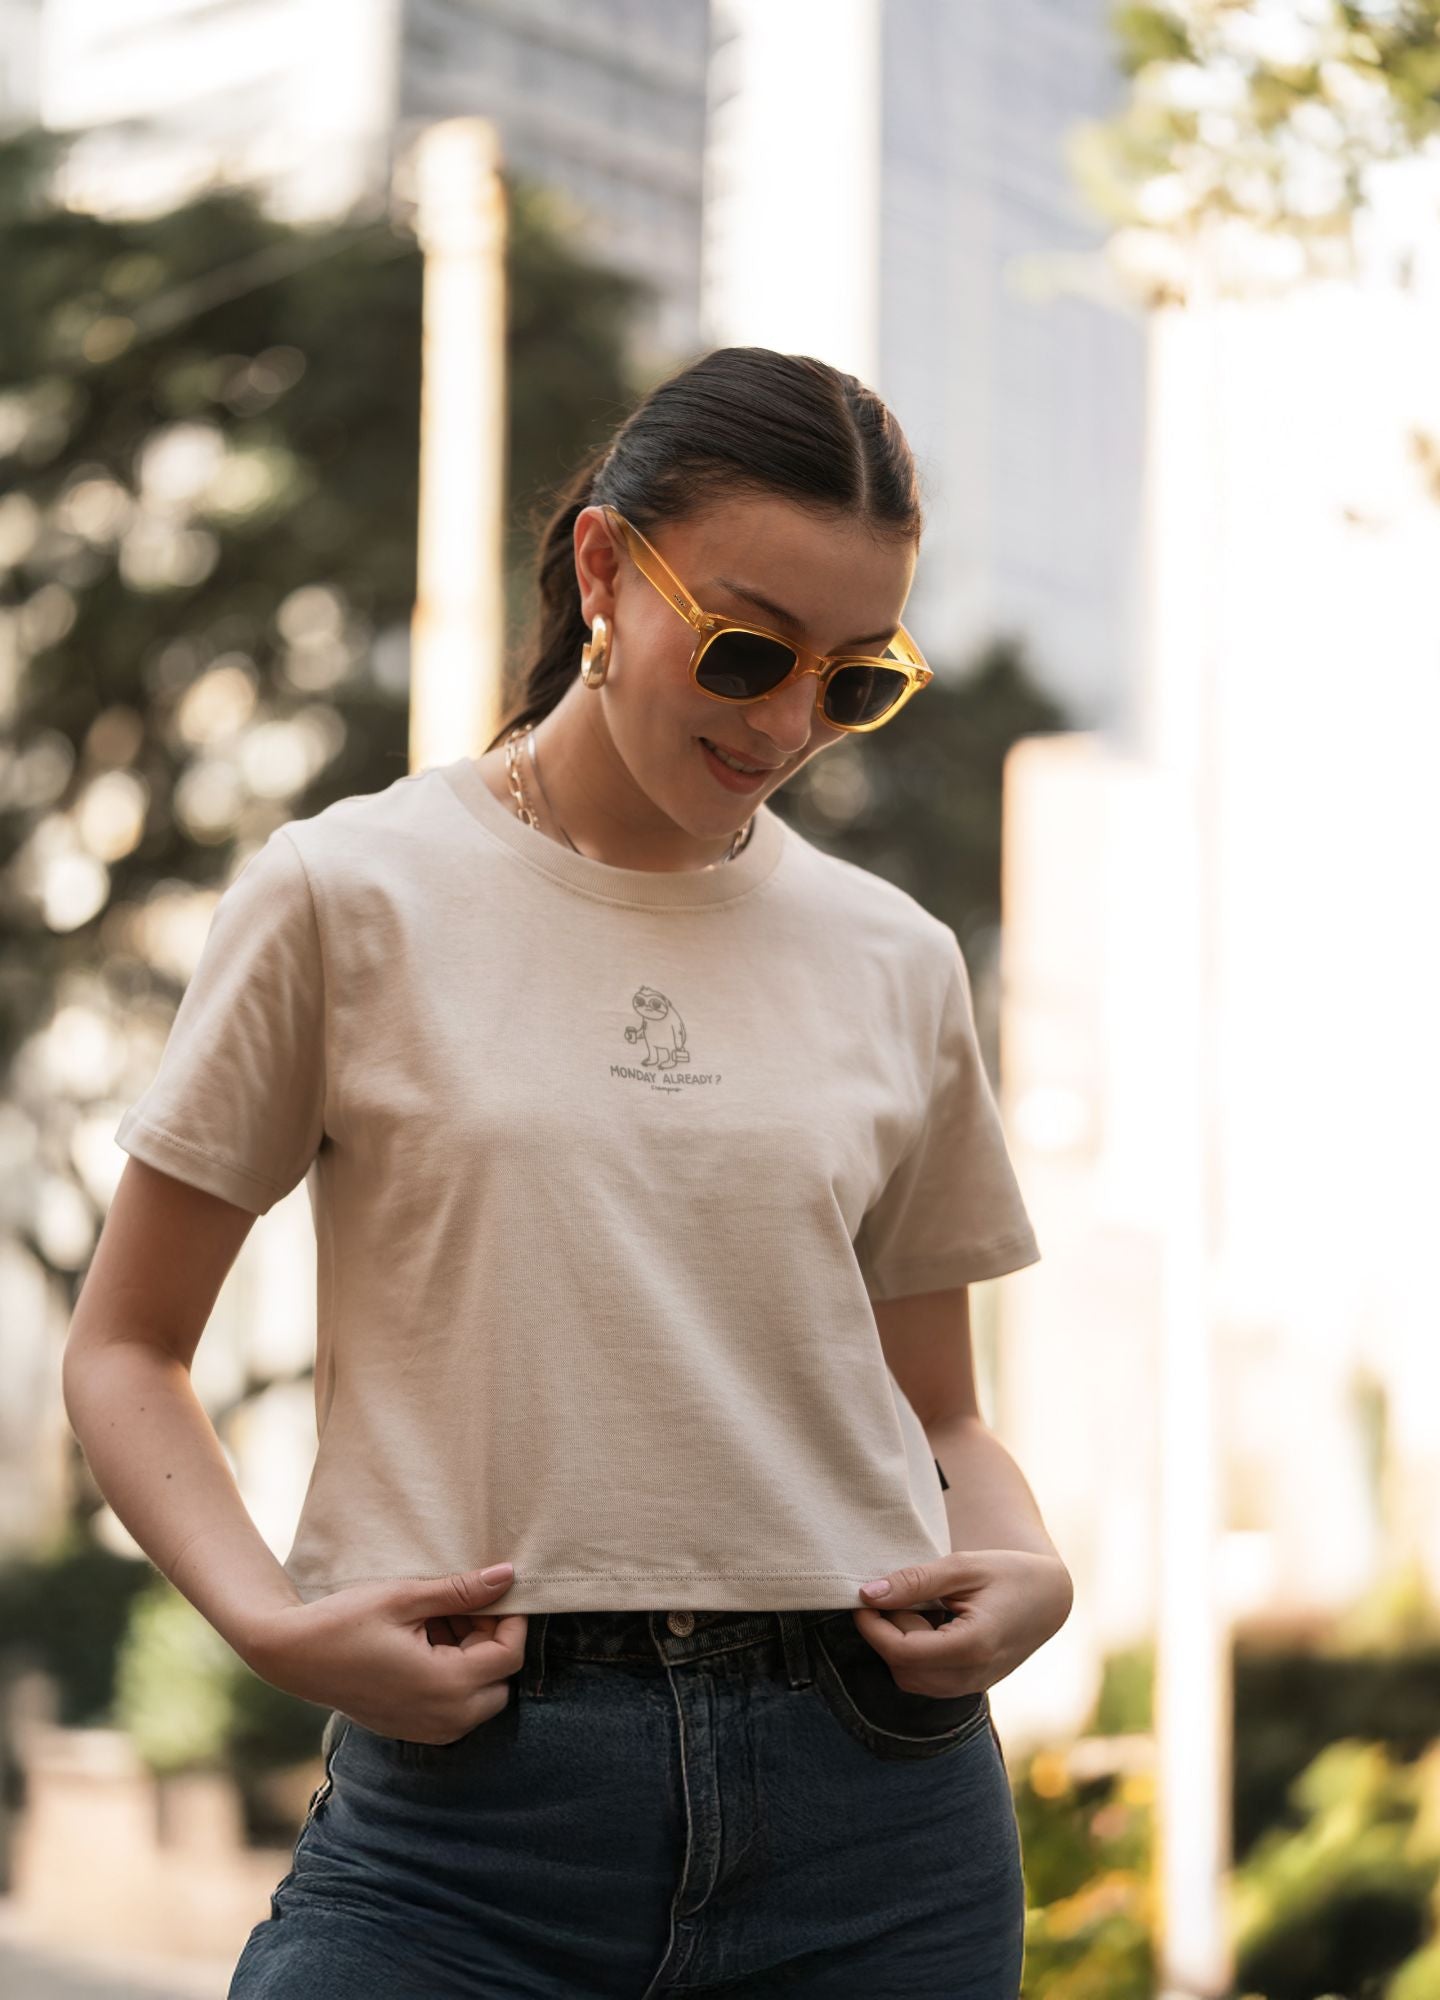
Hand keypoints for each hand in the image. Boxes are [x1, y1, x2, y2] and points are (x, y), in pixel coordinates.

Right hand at [244, 1564, 526, 1744]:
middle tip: (462, 1607)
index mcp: (446, 1686)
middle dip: (491, 1641)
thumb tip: (508, 1576)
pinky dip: (453, 1676)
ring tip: (438, 1620)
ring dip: (472, 1659)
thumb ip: (462, 1591)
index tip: (494, 1591)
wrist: (292, 1655)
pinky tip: (426, 1643)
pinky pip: (456, 1709)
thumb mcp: (406, 1597)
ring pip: (481, 1697)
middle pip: (501, 1680)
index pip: (509, 1656)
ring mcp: (426, 1730)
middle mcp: (443, 1719)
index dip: (510, 1619)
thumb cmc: (346, 1621)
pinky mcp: (412, 1729)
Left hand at [853, 1550, 1072, 1696]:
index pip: (901, 1651)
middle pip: (902, 1670)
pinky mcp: (970, 1685)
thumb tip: (868, 1594)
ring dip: (900, 1646)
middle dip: (886, 1634)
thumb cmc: (1009, 1574)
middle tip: (899, 1596)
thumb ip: (914, 1581)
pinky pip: (928, 1680)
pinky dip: (916, 1654)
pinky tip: (930, 1623)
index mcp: (973, 1646)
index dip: (872, 1626)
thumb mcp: (962, 1566)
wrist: (1050, 1597)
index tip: (862, 1598)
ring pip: (912, 1680)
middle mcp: (972, 1676)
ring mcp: (973, 1686)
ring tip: (920, 1608)